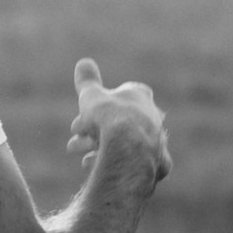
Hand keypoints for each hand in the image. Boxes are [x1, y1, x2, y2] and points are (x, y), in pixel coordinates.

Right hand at [67, 58, 170, 191]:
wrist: (130, 148)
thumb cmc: (109, 118)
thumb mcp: (91, 95)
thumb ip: (87, 80)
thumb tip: (83, 62)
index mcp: (139, 96)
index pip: (115, 99)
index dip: (93, 111)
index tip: (78, 123)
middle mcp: (152, 116)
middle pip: (117, 125)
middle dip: (91, 135)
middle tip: (72, 144)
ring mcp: (158, 141)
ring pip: (126, 146)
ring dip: (100, 151)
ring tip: (82, 160)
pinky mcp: (159, 164)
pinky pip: (135, 164)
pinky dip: (116, 166)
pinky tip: (100, 169)